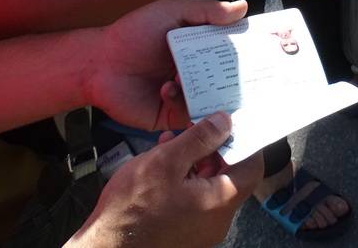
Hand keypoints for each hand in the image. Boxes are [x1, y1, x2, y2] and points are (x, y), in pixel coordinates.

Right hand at [69, 112, 261, 247]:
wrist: (105, 247)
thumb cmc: (132, 208)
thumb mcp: (165, 161)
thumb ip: (199, 139)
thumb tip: (226, 121)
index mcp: (220, 201)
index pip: (252, 167)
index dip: (245, 142)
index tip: (233, 125)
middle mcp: (217, 219)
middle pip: (230, 176)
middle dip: (214, 149)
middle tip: (198, 129)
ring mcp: (201, 229)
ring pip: (209, 187)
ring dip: (196, 163)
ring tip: (173, 144)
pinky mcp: (185, 232)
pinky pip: (195, 200)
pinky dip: (185, 180)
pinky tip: (164, 166)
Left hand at [82, 0, 247, 131]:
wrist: (98, 64)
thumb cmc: (132, 33)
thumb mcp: (170, 12)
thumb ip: (206, 11)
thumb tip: (242, 8)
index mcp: (197, 49)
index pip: (228, 53)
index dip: (245, 55)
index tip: (264, 55)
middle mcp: (195, 73)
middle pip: (225, 80)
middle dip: (236, 81)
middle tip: (252, 80)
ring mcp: (185, 96)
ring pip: (212, 101)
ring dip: (211, 94)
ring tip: (201, 83)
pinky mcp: (171, 116)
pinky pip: (191, 118)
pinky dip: (190, 108)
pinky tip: (172, 90)